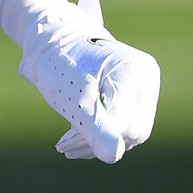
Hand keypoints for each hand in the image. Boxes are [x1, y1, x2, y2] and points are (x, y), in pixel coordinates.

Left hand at [20, 0, 159, 162]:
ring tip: (65, 146)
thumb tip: (114, 157)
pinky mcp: (129, 90)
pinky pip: (120, 120)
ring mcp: (140, 83)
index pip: (125, 125)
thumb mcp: (72, 96)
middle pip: (130, 130)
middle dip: (96, 142)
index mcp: (135, 73)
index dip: (96, 140)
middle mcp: (145, 77)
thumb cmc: (57, 61)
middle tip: (64, 148)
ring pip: (125, 128)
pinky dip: (97, 131)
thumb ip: (94, 126)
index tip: (64, 145)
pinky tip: (74, 139)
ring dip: (95, 141)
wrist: (47, 35)